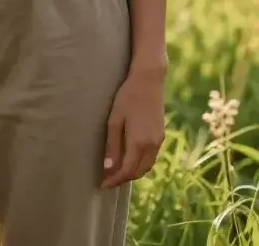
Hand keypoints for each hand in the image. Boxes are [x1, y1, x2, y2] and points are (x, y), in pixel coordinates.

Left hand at [101, 69, 165, 188]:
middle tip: (107, 179)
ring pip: (146, 167)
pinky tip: (130, 159)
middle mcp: (152, 145)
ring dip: (133, 172)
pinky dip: (141, 163)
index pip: (126, 171)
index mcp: (139, 143)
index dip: (114, 180)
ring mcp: (159, 141)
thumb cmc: (127, 96)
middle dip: (123, 178)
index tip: (102, 184)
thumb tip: (108, 168)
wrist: (149, 80)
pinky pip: (151, 158)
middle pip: (138, 172)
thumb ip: (112, 146)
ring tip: (117, 171)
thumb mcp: (115, 120)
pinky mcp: (161, 135)